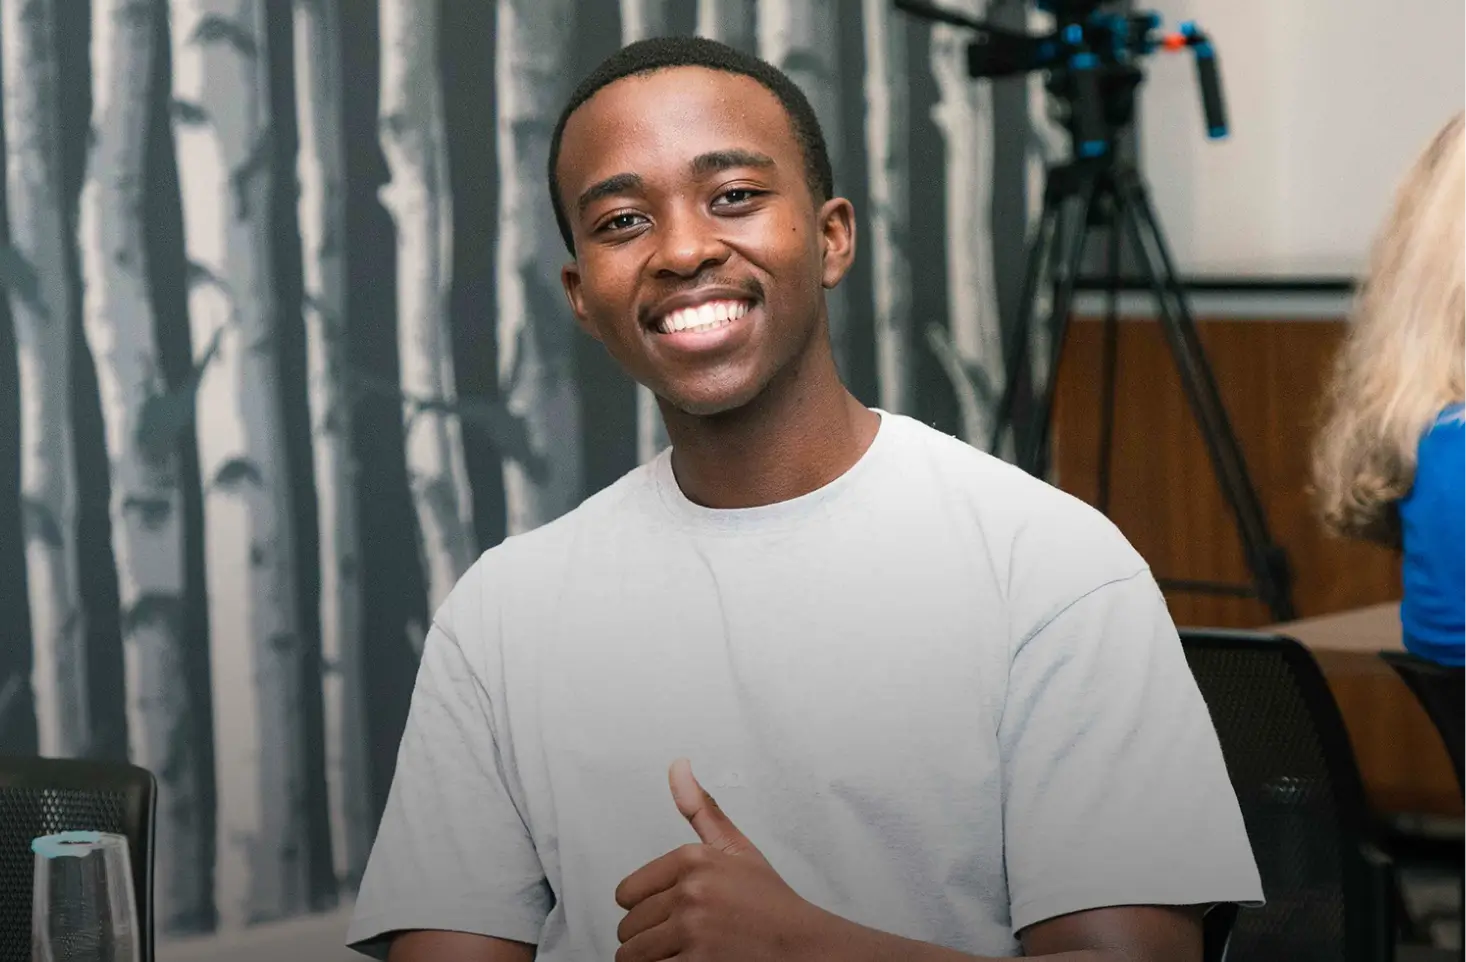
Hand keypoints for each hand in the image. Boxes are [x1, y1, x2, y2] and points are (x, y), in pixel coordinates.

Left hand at [613, 758, 828, 960]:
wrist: (802, 946)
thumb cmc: (769, 902)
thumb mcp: (736, 849)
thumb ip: (700, 809)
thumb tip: (677, 764)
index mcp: (693, 859)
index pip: (626, 894)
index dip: (644, 909)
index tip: (670, 914)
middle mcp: (690, 891)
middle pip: (628, 928)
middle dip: (648, 938)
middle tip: (681, 939)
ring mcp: (693, 930)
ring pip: (633, 955)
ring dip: (651, 961)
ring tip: (680, 954)